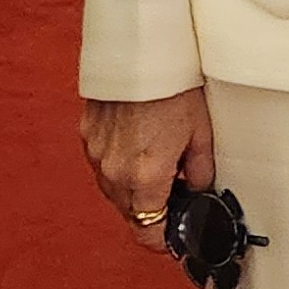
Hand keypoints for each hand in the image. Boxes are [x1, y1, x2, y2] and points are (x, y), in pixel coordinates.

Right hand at [80, 90, 215, 255]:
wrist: (140, 49)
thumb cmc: (173, 86)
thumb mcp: (201, 133)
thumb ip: (200, 172)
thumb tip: (200, 190)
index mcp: (145, 177)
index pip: (147, 232)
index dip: (163, 239)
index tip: (175, 235)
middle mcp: (114, 171)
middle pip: (131, 212)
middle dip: (152, 209)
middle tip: (175, 189)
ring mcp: (96, 154)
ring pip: (114, 190)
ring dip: (134, 187)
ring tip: (157, 159)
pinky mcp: (87, 135)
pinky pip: (103, 164)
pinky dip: (119, 163)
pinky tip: (138, 141)